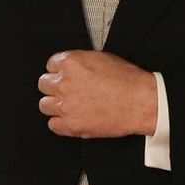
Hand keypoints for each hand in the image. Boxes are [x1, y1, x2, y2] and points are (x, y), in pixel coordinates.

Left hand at [38, 50, 157, 137]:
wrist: (140, 102)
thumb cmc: (127, 80)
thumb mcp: (102, 58)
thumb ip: (81, 62)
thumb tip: (72, 68)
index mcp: (72, 63)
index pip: (51, 64)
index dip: (59, 70)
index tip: (64, 75)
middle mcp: (64, 84)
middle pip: (44, 84)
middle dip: (54, 86)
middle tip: (67, 90)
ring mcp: (66, 106)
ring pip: (44, 105)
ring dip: (55, 104)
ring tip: (69, 105)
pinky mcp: (71, 125)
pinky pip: (53, 125)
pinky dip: (61, 122)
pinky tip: (73, 118)